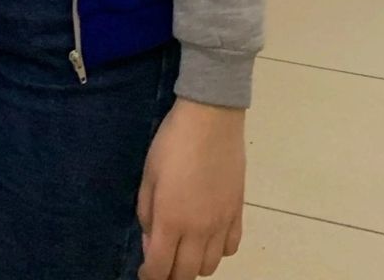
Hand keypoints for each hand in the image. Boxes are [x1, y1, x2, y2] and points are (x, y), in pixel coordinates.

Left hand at [137, 99, 245, 278]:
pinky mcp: (238, 212)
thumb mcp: (149, 176)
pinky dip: (218, 251)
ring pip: (210, 266)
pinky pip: (231, 248)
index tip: (145, 272)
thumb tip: (152, 242)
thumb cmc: (172, 142)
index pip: (160, 268)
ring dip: (195, 265)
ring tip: (185, 249)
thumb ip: (147, 214)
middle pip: (186, 274)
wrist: (211, 119)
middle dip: (170, 274)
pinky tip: (209, 237)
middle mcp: (198, 229)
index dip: (149, 276)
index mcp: (171, 220)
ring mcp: (221, 223)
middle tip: (163, 262)